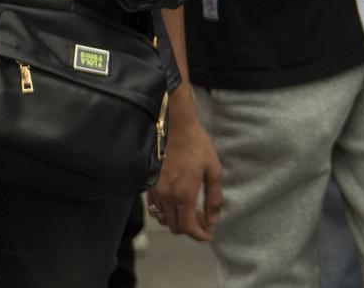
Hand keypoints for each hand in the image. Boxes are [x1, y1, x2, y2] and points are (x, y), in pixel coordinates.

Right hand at [149, 111, 223, 240]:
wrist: (175, 128)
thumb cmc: (198, 147)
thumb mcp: (213, 170)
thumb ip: (214, 197)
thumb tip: (214, 219)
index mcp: (184, 195)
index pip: (188, 227)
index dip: (199, 235)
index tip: (209, 235)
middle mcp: (167, 198)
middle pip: (176, 227)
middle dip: (192, 228)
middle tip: (205, 220)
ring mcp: (156, 193)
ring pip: (164, 220)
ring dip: (179, 221)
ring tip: (194, 212)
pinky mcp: (150, 186)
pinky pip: (156, 209)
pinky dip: (167, 213)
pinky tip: (179, 204)